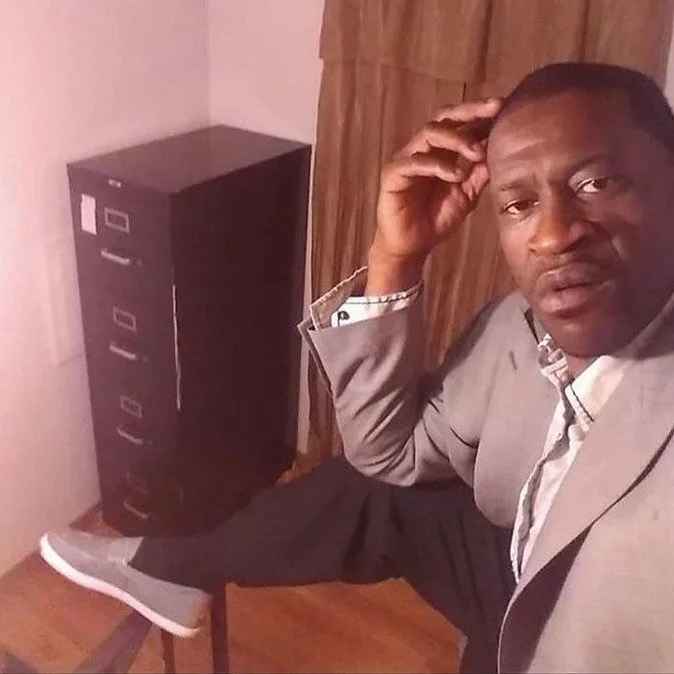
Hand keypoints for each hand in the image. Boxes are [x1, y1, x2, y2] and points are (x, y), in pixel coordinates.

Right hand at [367, 98, 501, 293]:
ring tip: (476, 153)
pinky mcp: (393, 175)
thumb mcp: (466, 195)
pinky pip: (414, 162)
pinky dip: (437, 165)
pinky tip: (456, 175)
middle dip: (471, 111)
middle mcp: (424, 149)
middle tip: (493, 110)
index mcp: (442, 151)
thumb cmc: (435, 219)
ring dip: (456, 139)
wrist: (411, 246)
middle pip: (445, 117)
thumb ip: (480, 174)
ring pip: (429, 133)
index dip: (481, 114)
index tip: (504, 108)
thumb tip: (500, 151)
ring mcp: (407, 159)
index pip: (461, 123)